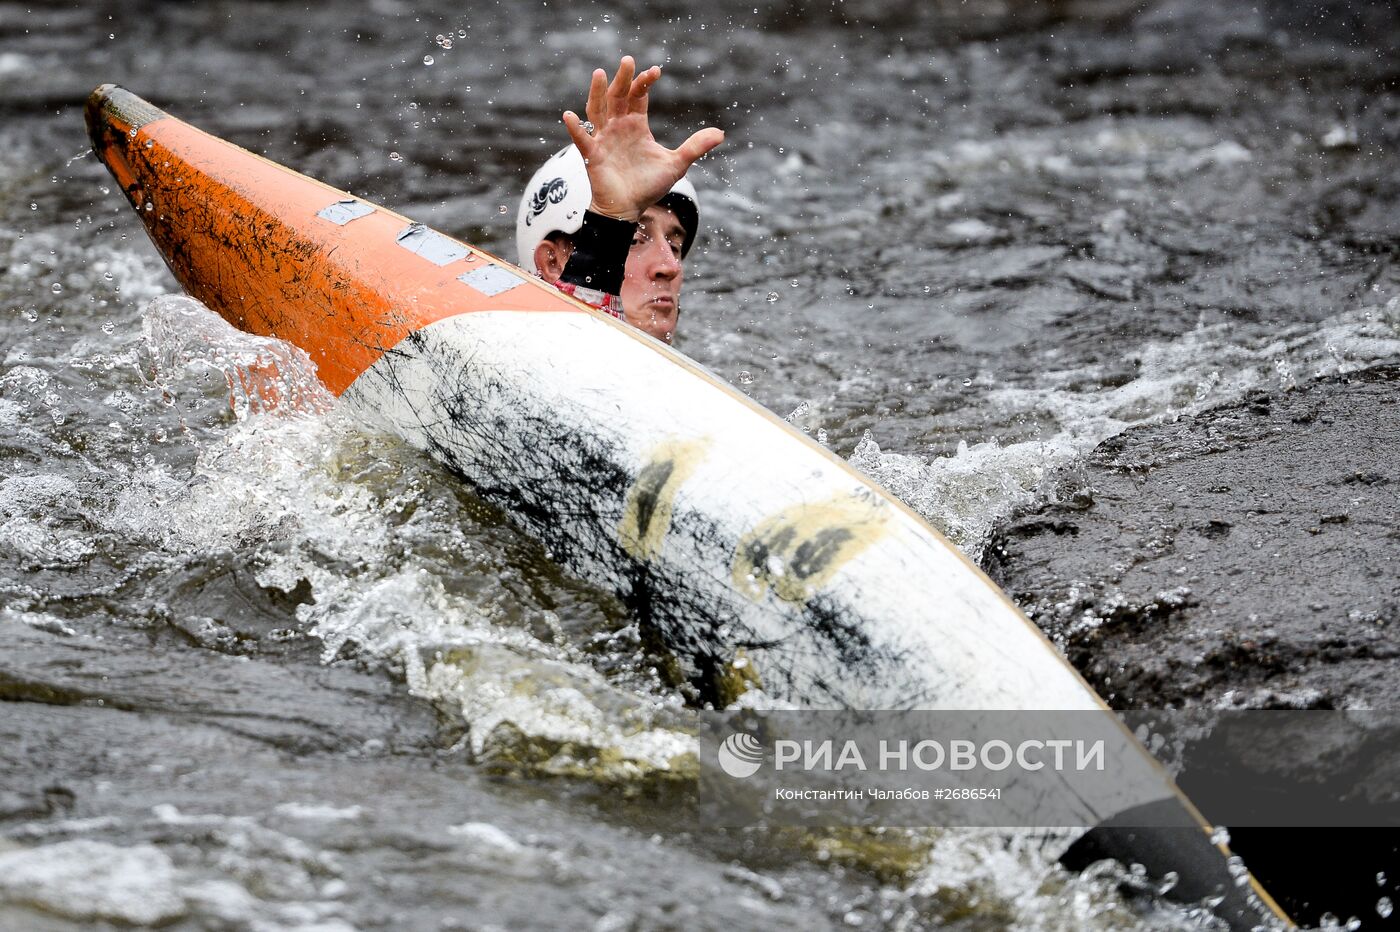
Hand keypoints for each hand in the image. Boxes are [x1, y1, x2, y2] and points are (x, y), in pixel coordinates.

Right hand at [562, 56, 723, 222]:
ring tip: (599, 74)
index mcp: (636, 125)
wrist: (628, 209)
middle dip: (623, 79)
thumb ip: (695, 147)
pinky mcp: (592, 155)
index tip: (655, 71)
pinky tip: (569, 116)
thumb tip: (720, 133)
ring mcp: (603, 139)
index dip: (645, 82)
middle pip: (618, 96)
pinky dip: (575, 127)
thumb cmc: (648, 186)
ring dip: (596, 92)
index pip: (638, 96)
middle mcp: (618, 127)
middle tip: (628, 60)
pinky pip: (581, 138)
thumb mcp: (676, 164)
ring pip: (597, 110)